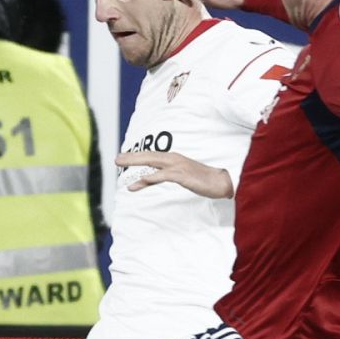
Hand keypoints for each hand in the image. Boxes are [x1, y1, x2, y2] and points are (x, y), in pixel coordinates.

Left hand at [116, 151, 233, 198]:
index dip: (137, 157)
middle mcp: (174, 159)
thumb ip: (172, 175)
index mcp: (174, 159)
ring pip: (151, 162)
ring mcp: (177, 166)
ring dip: (135, 162)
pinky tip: (139, 181)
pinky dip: (149, 178)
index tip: (124, 158)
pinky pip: (162, 176)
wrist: (223, 182)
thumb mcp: (185, 176)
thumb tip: (159, 179)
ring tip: (121, 165)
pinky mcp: (181, 175)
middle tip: (117, 159)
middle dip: (131, 157)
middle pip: (148, 156)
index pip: (152, 157)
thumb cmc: (205, 180)